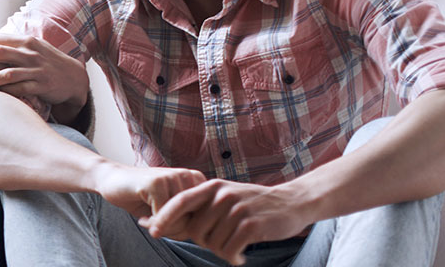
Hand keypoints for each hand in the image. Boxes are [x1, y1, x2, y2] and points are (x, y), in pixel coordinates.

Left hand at [0, 34, 89, 109]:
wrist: (74, 78)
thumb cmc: (46, 62)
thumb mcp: (31, 49)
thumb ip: (11, 46)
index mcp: (25, 41)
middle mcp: (30, 53)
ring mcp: (36, 69)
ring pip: (6, 72)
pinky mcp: (41, 85)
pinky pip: (18, 88)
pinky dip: (2, 91)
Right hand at [87, 162, 205, 221]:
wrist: (111, 178)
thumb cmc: (141, 197)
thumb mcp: (169, 209)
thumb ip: (186, 217)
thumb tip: (194, 231)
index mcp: (196, 180)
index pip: (204, 217)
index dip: (183, 227)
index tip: (167, 223)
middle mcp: (188, 176)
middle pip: (192, 220)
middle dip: (172, 229)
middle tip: (155, 223)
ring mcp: (173, 177)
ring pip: (178, 220)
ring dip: (160, 226)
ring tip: (149, 218)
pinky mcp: (157, 183)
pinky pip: (162, 217)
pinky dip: (150, 223)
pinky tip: (142, 216)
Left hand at [147, 180, 314, 264]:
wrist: (293, 202)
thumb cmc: (254, 203)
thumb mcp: (226, 196)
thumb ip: (202, 207)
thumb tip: (170, 223)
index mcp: (212, 187)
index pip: (180, 202)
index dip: (163, 217)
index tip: (152, 230)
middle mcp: (222, 196)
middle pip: (195, 230)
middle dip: (203, 243)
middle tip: (220, 244)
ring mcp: (237, 210)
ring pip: (212, 243)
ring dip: (221, 251)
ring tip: (234, 247)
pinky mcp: (251, 225)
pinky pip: (229, 250)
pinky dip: (233, 257)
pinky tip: (240, 257)